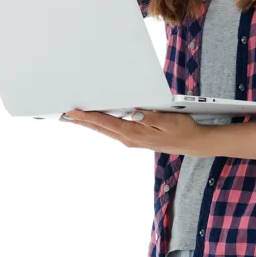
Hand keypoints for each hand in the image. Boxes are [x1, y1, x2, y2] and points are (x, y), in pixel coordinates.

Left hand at [60, 108, 205, 155]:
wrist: (192, 143)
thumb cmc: (182, 129)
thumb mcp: (168, 121)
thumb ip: (150, 117)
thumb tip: (134, 113)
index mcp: (134, 133)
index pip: (106, 123)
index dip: (87, 116)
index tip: (72, 112)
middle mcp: (129, 138)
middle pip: (100, 127)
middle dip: (81, 120)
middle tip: (63, 114)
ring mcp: (130, 140)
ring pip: (104, 130)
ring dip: (88, 123)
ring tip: (73, 117)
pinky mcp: (134, 138)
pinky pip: (112, 131)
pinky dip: (100, 125)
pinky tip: (94, 121)